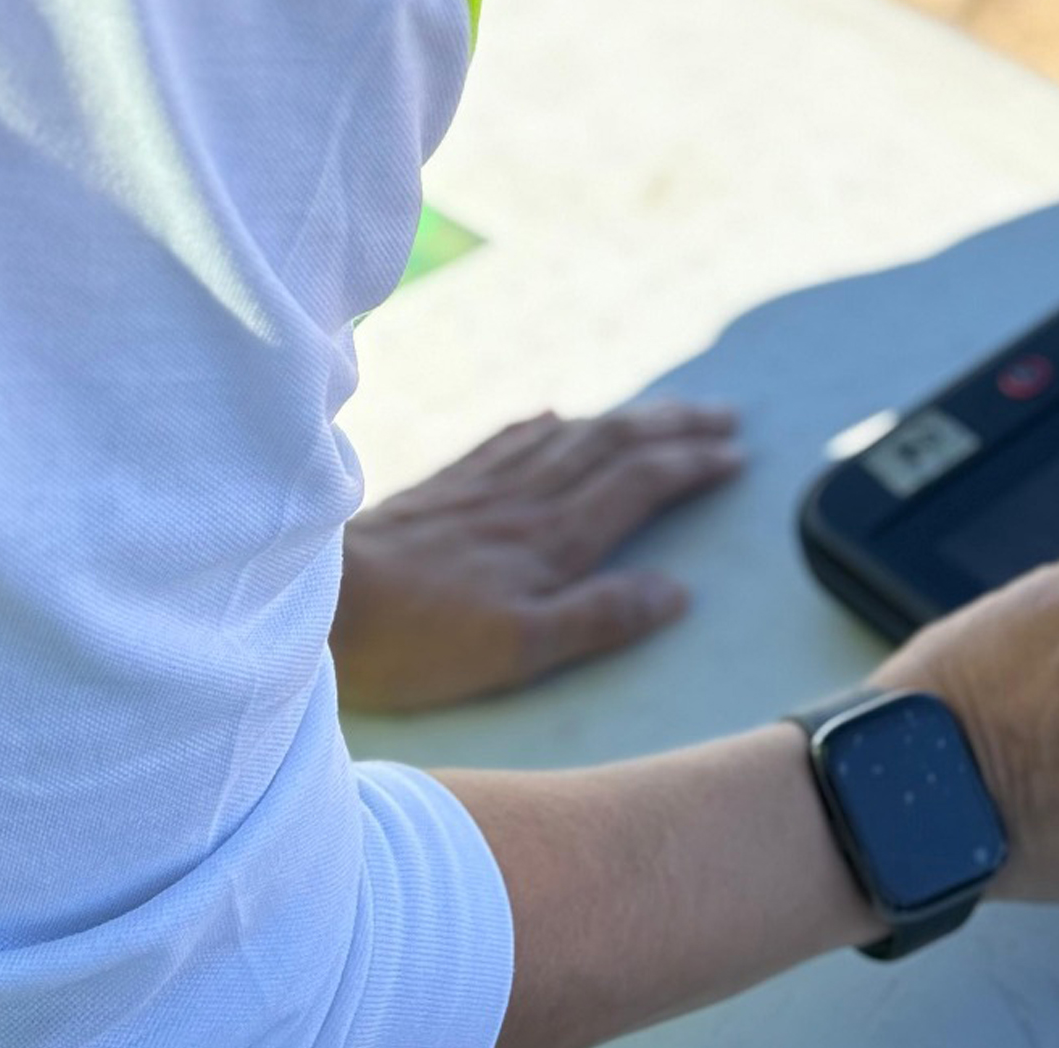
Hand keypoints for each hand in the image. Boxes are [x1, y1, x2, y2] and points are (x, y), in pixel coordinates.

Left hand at [330, 401, 743, 710]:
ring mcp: (483, 484)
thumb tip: (679, 591)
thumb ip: (601, 616)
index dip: (690, 466)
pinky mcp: (444, 485)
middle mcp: (527, 497)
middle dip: (673, 426)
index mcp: (554, 537)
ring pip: (569, 434)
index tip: (735, 455)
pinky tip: (555, 415)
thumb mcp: (521, 650)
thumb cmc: (422, 640)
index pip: (638, 484)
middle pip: (613, 444)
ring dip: (624, 417)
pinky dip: (547, 423)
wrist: (323, 598)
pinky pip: (510, 438)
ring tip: (661, 410)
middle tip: (724, 415)